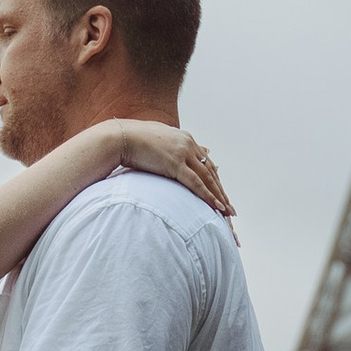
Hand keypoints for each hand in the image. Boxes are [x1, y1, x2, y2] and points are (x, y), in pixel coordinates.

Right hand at [108, 121, 236, 225]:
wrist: (120, 137)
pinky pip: (196, 183)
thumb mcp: (158, 139)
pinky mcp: (175, 163)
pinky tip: (216, 207)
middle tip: (230, 209)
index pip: (206, 162)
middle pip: (211, 172)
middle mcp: (189, 144)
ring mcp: (183, 153)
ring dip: (219, 197)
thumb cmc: (133, 139)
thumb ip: (175, 145)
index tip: (221, 194)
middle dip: (221, 192)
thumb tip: (187, 149)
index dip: (214, 180)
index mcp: (185, 139)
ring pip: (208, 179)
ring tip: (227, 213)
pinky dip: (208, 196)